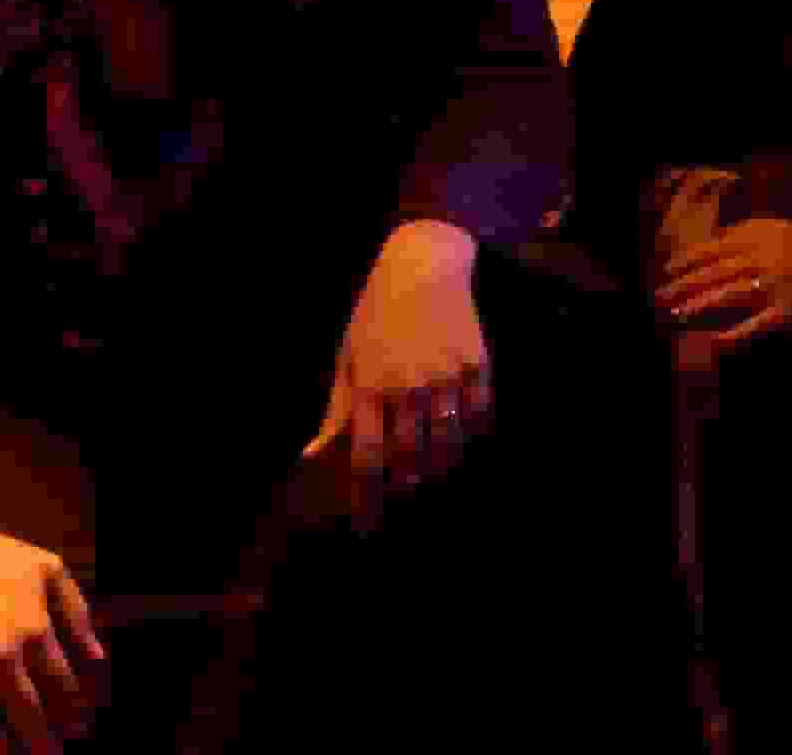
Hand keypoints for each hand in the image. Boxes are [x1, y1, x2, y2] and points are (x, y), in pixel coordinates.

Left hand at [300, 222, 490, 520]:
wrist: (424, 265)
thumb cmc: (376, 314)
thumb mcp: (347, 357)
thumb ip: (335, 410)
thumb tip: (312, 455)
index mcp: (369, 387)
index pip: (367, 459)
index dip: (367, 500)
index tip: (368, 527)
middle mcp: (407, 386)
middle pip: (409, 457)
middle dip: (405, 486)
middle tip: (404, 494)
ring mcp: (445, 376)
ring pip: (447, 442)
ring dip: (439, 467)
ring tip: (432, 473)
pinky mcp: (476, 364)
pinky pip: (479, 415)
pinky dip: (471, 435)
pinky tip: (462, 440)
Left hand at [655, 212, 791, 349]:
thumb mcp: (787, 230)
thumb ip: (754, 232)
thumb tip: (719, 241)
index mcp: (765, 235)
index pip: (715, 246)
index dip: (688, 259)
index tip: (669, 270)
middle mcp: (766, 257)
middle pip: (715, 272)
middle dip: (684, 285)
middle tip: (662, 298)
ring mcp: (776, 285)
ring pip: (727, 297)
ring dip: (698, 307)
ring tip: (678, 316)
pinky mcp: (787, 312)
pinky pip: (754, 325)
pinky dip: (732, 335)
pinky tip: (715, 341)